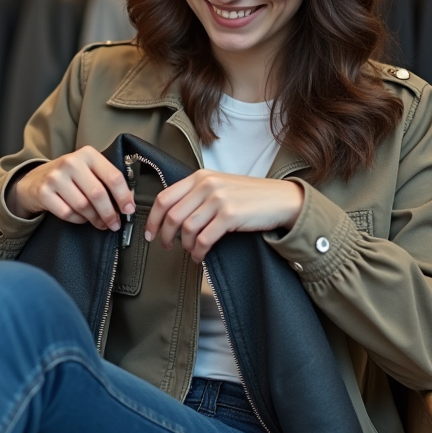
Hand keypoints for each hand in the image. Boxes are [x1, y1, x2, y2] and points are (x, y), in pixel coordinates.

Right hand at [7, 146, 134, 230]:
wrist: (35, 180)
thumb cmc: (69, 177)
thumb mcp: (88, 169)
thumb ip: (106, 179)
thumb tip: (128, 202)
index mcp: (88, 154)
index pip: (113, 176)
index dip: (124, 196)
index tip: (129, 210)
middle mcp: (71, 162)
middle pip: (98, 194)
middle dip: (110, 213)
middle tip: (115, 224)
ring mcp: (55, 177)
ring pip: (83, 206)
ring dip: (95, 219)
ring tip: (100, 223)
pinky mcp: (44, 192)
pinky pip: (68, 213)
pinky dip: (78, 219)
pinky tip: (81, 218)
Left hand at [145, 171, 303, 262]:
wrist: (280, 199)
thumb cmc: (250, 196)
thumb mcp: (219, 185)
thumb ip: (196, 194)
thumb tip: (171, 215)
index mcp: (199, 177)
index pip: (164, 197)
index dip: (153, 218)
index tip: (150, 232)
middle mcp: (206, 185)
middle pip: (172, 215)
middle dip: (165, 235)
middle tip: (167, 246)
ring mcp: (218, 199)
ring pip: (186, 228)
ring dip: (184, 245)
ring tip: (189, 251)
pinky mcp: (230, 215)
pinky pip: (204, 239)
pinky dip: (197, 252)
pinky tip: (199, 255)